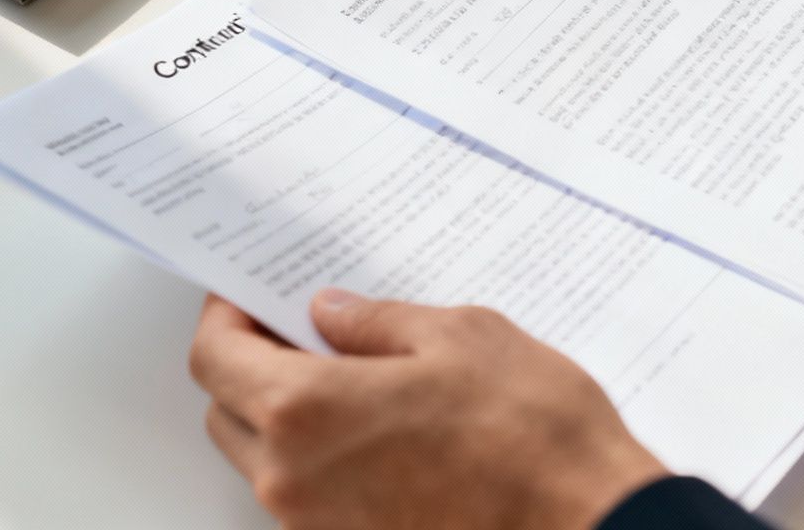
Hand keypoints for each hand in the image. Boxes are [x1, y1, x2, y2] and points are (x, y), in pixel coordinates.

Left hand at [188, 291, 667, 529]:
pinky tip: (380, 426)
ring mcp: (320, 525)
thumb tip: (332, 315)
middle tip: (296, 329)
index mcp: (306, 412)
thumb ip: (377, 323)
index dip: (224, 318)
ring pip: (265, 461)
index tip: (246, 297)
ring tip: (351, 375)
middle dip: (249, 365)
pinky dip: (322, 457)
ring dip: (285, 415)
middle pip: (228, 412)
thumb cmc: (532, 436)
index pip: (215, 359)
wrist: (588, 524)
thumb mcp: (460, 336)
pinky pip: (310, 496)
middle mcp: (295, 480)